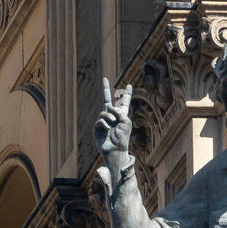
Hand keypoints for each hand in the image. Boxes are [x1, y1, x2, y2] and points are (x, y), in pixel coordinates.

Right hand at [94, 78, 133, 193]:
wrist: (116, 149)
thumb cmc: (123, 137)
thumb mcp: (126, 121)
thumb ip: (119, 111)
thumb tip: (108, 108)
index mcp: (122, 115)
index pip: (124, 102)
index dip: (126, 94)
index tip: (129, 85)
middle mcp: (112, 116)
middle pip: (108, 101)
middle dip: (105, 89)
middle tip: (104, 78)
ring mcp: (104, 121)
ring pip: (104, 112)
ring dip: (110, 117)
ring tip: (113, 123)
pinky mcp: (97, 127)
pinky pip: (100, 120)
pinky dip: (105, 123)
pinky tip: (107, 128)